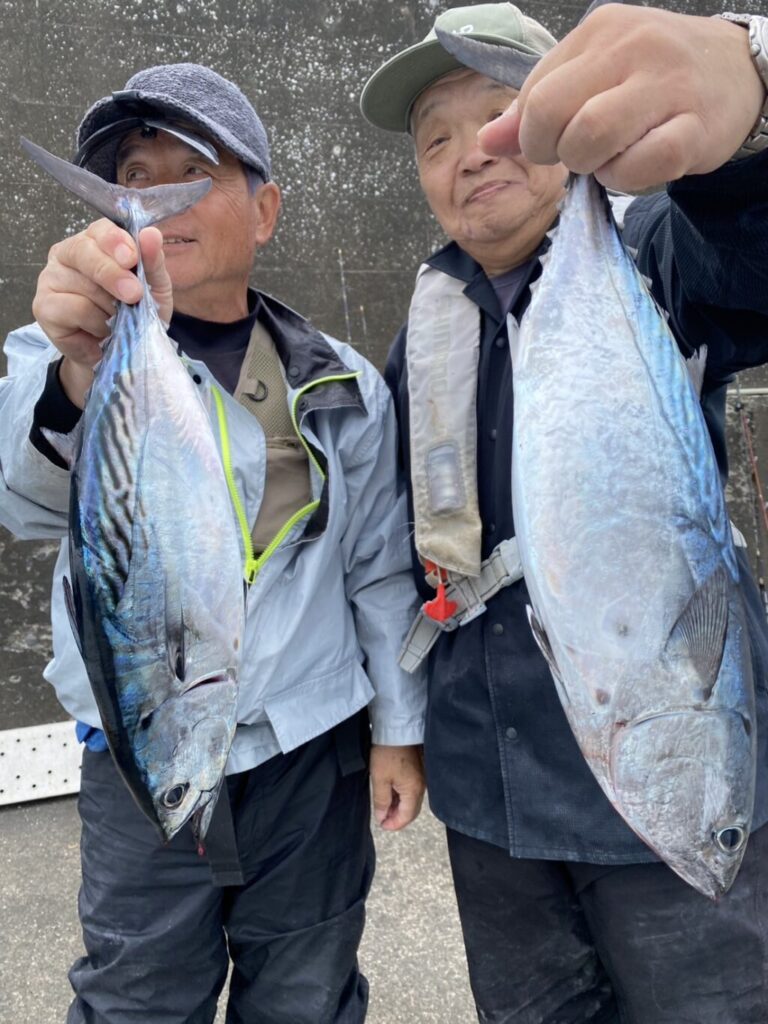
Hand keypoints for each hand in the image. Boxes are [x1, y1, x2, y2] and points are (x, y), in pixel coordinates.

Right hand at [32, 220, 172, 407]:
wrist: (120, 353)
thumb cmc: (135, 313)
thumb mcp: (153, 288)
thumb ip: (152, 262)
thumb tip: (152, 234)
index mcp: (94, 242)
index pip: (100, 230)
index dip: (115, 242)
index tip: (132, 258)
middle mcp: (67, 254)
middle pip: (85, 252)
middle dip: (113, 274)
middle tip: (134, 294)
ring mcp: (50, 278)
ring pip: (84, 286)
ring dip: (111, 309)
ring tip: (117, 321)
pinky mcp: (43, 306)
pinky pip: (74, 309)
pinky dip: (96, 323)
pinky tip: (101, 331)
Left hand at [369, 744, 424, 830]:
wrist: (396, 730)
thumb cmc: (387, 753)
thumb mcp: (379, 779)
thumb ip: (381, 801)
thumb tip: (382, 817)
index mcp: (414, 790)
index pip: (407, 816)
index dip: (395, 824)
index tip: (382, 826)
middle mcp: (422, 786)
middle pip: (412, 810)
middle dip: (397, 817)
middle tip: (383, 819)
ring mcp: (422, 778)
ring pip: (412, 800)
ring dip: (399, 807)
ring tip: (384, 807)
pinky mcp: (419, 771)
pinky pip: (412, 790)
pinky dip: (402, 797)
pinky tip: (391, 795)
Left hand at [478, 4, 765, 191]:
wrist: (737, 73)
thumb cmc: (652, 78)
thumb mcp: (593, 75)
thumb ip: (538, 104)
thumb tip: (487, 141)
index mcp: (600, 31)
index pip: (534, 94)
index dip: (532, 134)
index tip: (555, 141)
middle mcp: (633, 47)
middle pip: (551, 114)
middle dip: (552, 151)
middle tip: (577, 154)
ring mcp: (667, 85)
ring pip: (590, 139)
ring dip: (590, 165)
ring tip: (609, 157)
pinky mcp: (695, 128)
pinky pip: (641, 167)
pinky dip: (628, 180)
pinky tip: (640, 166)